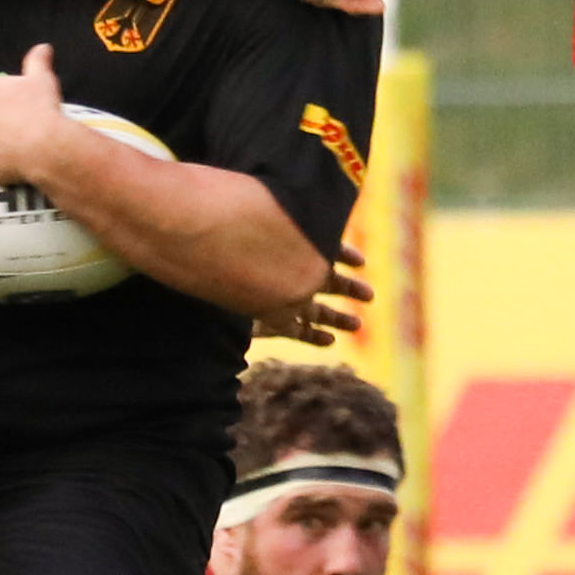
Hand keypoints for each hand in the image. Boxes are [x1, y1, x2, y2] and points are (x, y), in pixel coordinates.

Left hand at [254, 240, 372, 347]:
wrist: (204, 291)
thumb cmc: (244, 260)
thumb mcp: (283, 244)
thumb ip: (310, 242)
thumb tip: (332, 233)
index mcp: (289, 251)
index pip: (321, 251)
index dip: (343, 255)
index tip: (361, 262)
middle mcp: (284, 276)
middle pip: (321, 282)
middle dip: (348, 288)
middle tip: (370, 296)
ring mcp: (276, 300)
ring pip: (312, 310)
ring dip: (336, 318)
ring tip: (357, 325)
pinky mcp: (267, 324)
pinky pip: (294, 331)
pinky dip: (312, 336)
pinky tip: (330, 341)